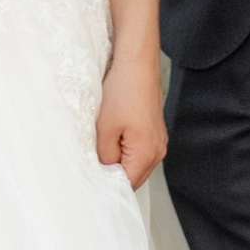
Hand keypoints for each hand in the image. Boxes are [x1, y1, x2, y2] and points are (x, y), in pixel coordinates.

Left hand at [95, 48, 167, 190]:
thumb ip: (104, 158)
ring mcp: (158, 141)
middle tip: (92, 166)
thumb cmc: (123, 91)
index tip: (91, 182)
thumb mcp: (104, 129)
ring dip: (119, 161)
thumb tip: (103, 171)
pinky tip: (112, 137)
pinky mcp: (154, 131)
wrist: (137, 63)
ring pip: (135, 164)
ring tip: (101, 147)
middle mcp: (158, 151)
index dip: (108, 186)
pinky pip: (139, 150)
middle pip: (134, 177)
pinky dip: (125, 149)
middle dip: (114, 175)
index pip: (127, 185)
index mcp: (147, 154)